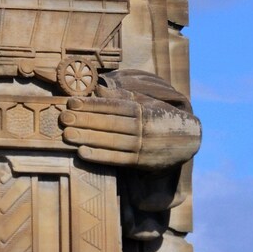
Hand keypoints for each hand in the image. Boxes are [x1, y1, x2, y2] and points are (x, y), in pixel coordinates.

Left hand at [59, 86, 200, 169]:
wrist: (189, 140)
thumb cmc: (160, 116)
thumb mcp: (146, 102)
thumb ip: (123, 96)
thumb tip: (99, 89)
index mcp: (142, 110)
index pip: (112, 106)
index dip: (91, 104)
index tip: (72, 102)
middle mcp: (142, 128)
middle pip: (109, 123)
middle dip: (84, 120)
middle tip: (63, 118)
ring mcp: (143, 146)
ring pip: (111, 141)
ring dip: (87, 138)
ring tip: (67, 135)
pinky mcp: (142, 162)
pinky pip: (118, 159)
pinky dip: (100, 156)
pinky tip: (83, 153)